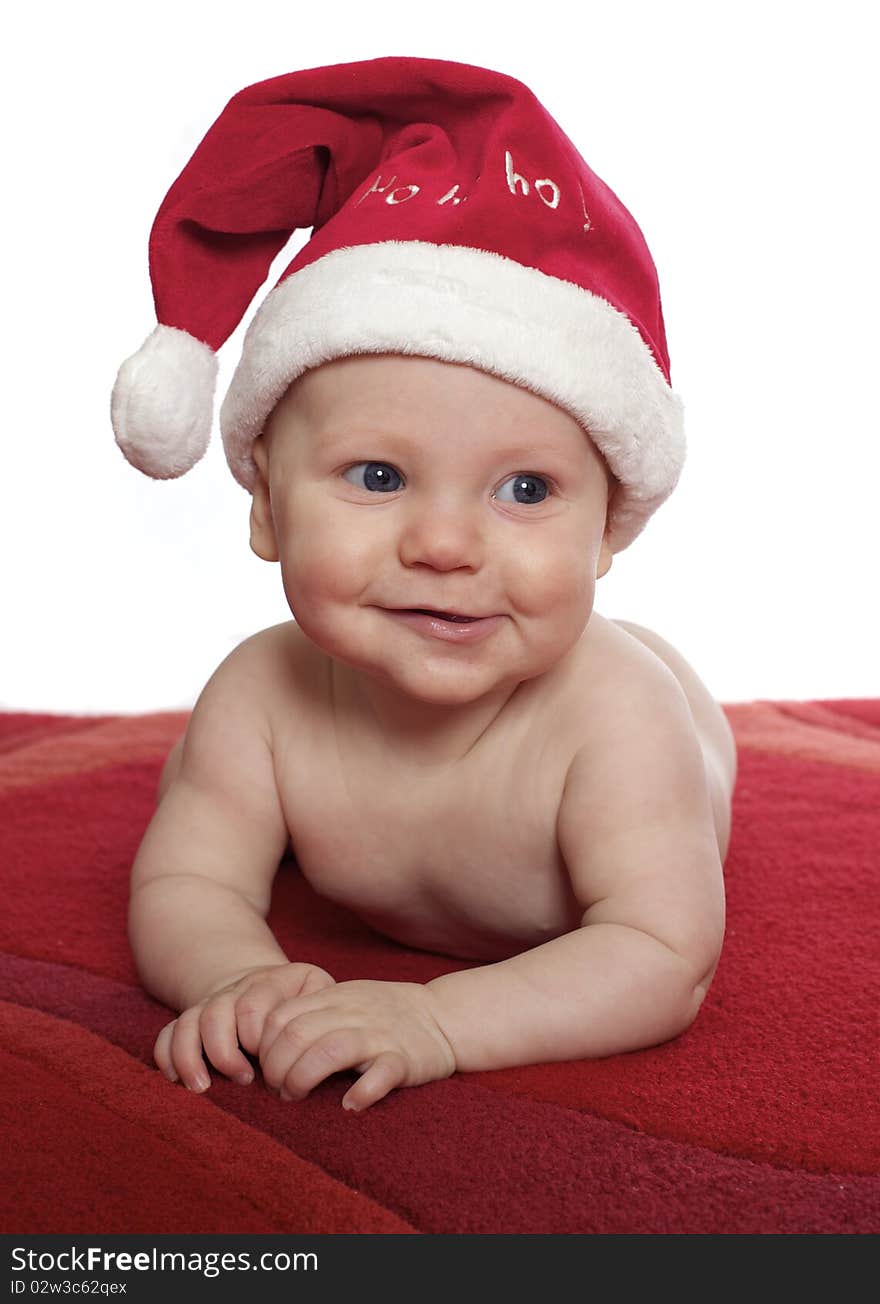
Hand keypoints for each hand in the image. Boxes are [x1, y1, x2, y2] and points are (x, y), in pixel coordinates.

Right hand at [154, 962, 335, 1091]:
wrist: (263, 982)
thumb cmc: (301, 1000)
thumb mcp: (319, 992)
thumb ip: (323, 1008)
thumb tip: (324, 1045)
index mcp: (270, 982)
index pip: (253, 1005)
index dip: (256, 1036)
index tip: (268, 1065)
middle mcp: (235, 990)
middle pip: (216, 1013)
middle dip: (225, 1051)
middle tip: (244, 1080)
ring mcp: (209, 1005)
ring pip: (187, 1023)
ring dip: (191, 1057)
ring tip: (203, 1089)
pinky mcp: (189, 1022)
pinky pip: (167, 1035)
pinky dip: (167, 1057)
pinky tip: (177, 1082)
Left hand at [258, 979, 456, 1111]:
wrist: (443, 1017)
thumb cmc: (383, 1014)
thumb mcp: (345, 1000)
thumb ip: (311, 1013)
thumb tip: (268, 1045)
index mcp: (334, 998)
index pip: (281, 1018)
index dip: (265, 1049)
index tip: (266, 1072)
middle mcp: (352, 1013)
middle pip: (297, 1035)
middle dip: (277, 1069)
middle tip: (280, 1092)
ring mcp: (379, 1035)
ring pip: (329, 1051)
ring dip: (303, 1078)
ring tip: (298, 1098)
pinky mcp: (404, 1059)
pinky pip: (380, 1074)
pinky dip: (361, 1092)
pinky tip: (349, 1105)